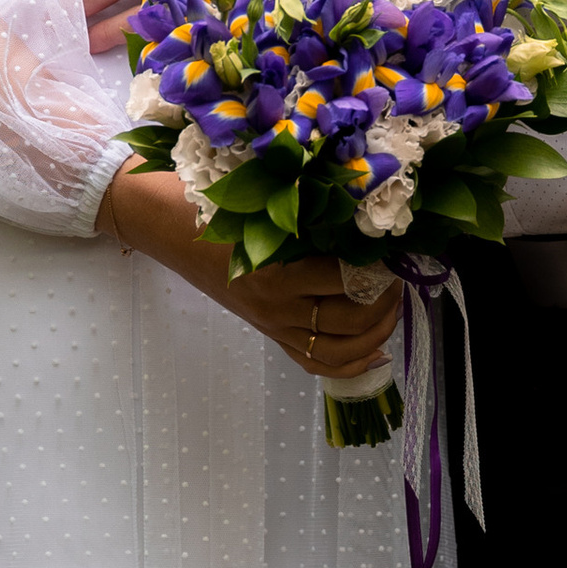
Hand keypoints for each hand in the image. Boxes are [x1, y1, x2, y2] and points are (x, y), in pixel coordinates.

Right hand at [99, 166, 400, 380]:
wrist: (167, 226)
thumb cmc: (212, 204)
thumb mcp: (261, 204)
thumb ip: (308, 215)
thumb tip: (365, 221)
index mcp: (274, 272)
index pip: (344, 280)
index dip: (378, 269)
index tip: (394, 251)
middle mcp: (276, 307)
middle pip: (349, 320)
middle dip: (385, 301)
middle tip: (399, 278)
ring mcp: (272, 325)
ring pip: (339, 350)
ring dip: (376, 334)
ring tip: (392, 309)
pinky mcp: (270, 334)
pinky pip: (316, 363)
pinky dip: (350, 363)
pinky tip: (375, 350)